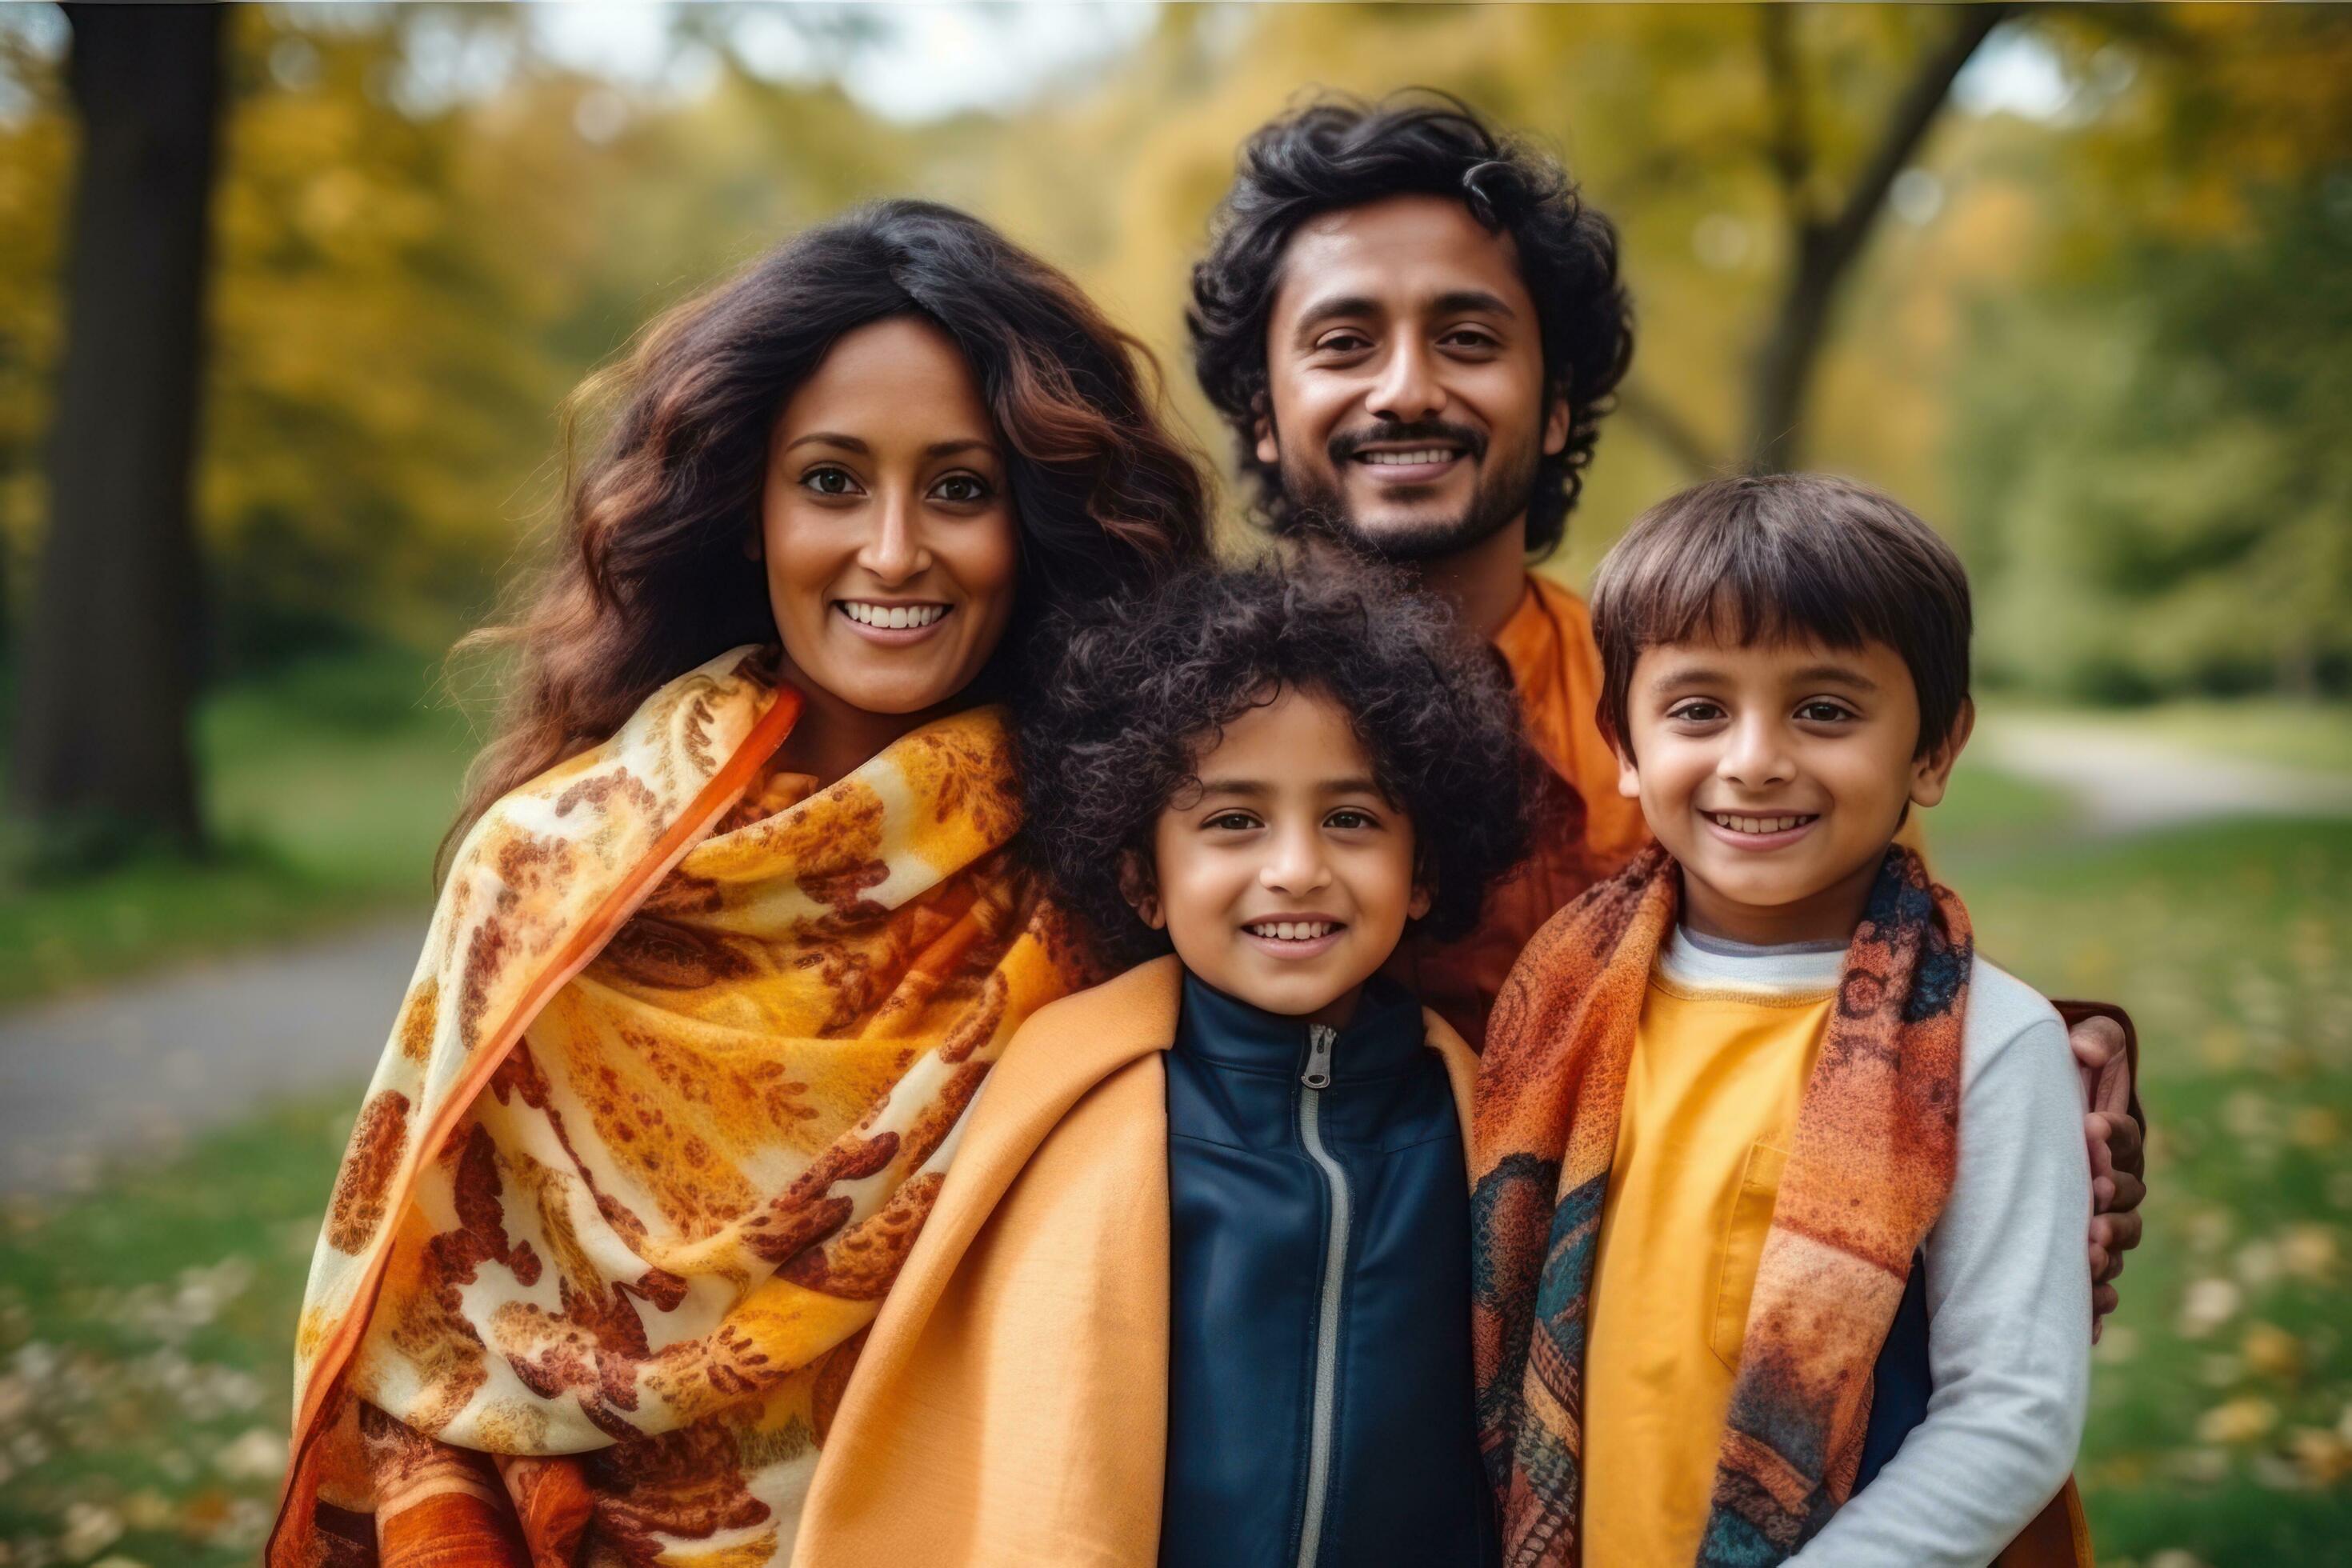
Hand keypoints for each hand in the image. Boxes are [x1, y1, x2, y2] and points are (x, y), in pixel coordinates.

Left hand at [2071, 1013, 2143, 1339]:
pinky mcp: (2072, 1251)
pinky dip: (2097, 1299)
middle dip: (2113, 1196)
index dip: (2111, 1134)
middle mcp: (2115, 1183)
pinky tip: (2091, 1315)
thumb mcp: (2084, 1046)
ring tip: (2088, 1247)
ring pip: (2116, 1242)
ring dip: (2107, 1247)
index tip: (2088, 1125)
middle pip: (2127, 1198)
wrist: (2030, 1115)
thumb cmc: (2061, 1079)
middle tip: (2093, 1191)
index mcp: (2116, 1139)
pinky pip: (2095, 1283)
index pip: (2122, 1138)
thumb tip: (2084, 1049)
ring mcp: (2098, 1220)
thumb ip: (2095, 1039)